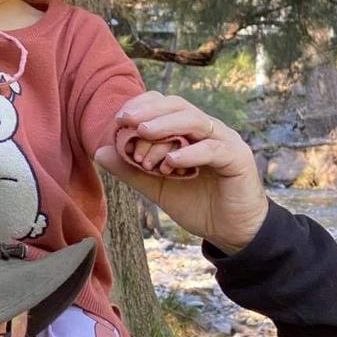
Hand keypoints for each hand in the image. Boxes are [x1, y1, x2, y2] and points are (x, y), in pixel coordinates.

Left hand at [97, 92, 267, 253]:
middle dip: (150, 110)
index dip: (143, 106)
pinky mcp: (237, 159)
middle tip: (125, 119)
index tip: (119, 118)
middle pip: (179, 106)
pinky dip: (190, 152)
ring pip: (195, 121)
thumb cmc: (197, 204)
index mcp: (189, 132)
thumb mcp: (158, 187)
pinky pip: (213, 149)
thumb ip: (131, 170)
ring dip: (167, 125)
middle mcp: (208, 130)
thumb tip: (99, 151)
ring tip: (143, 133)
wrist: (230, 230)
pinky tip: (171, 161)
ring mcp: (225, 141)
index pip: (166, 105)